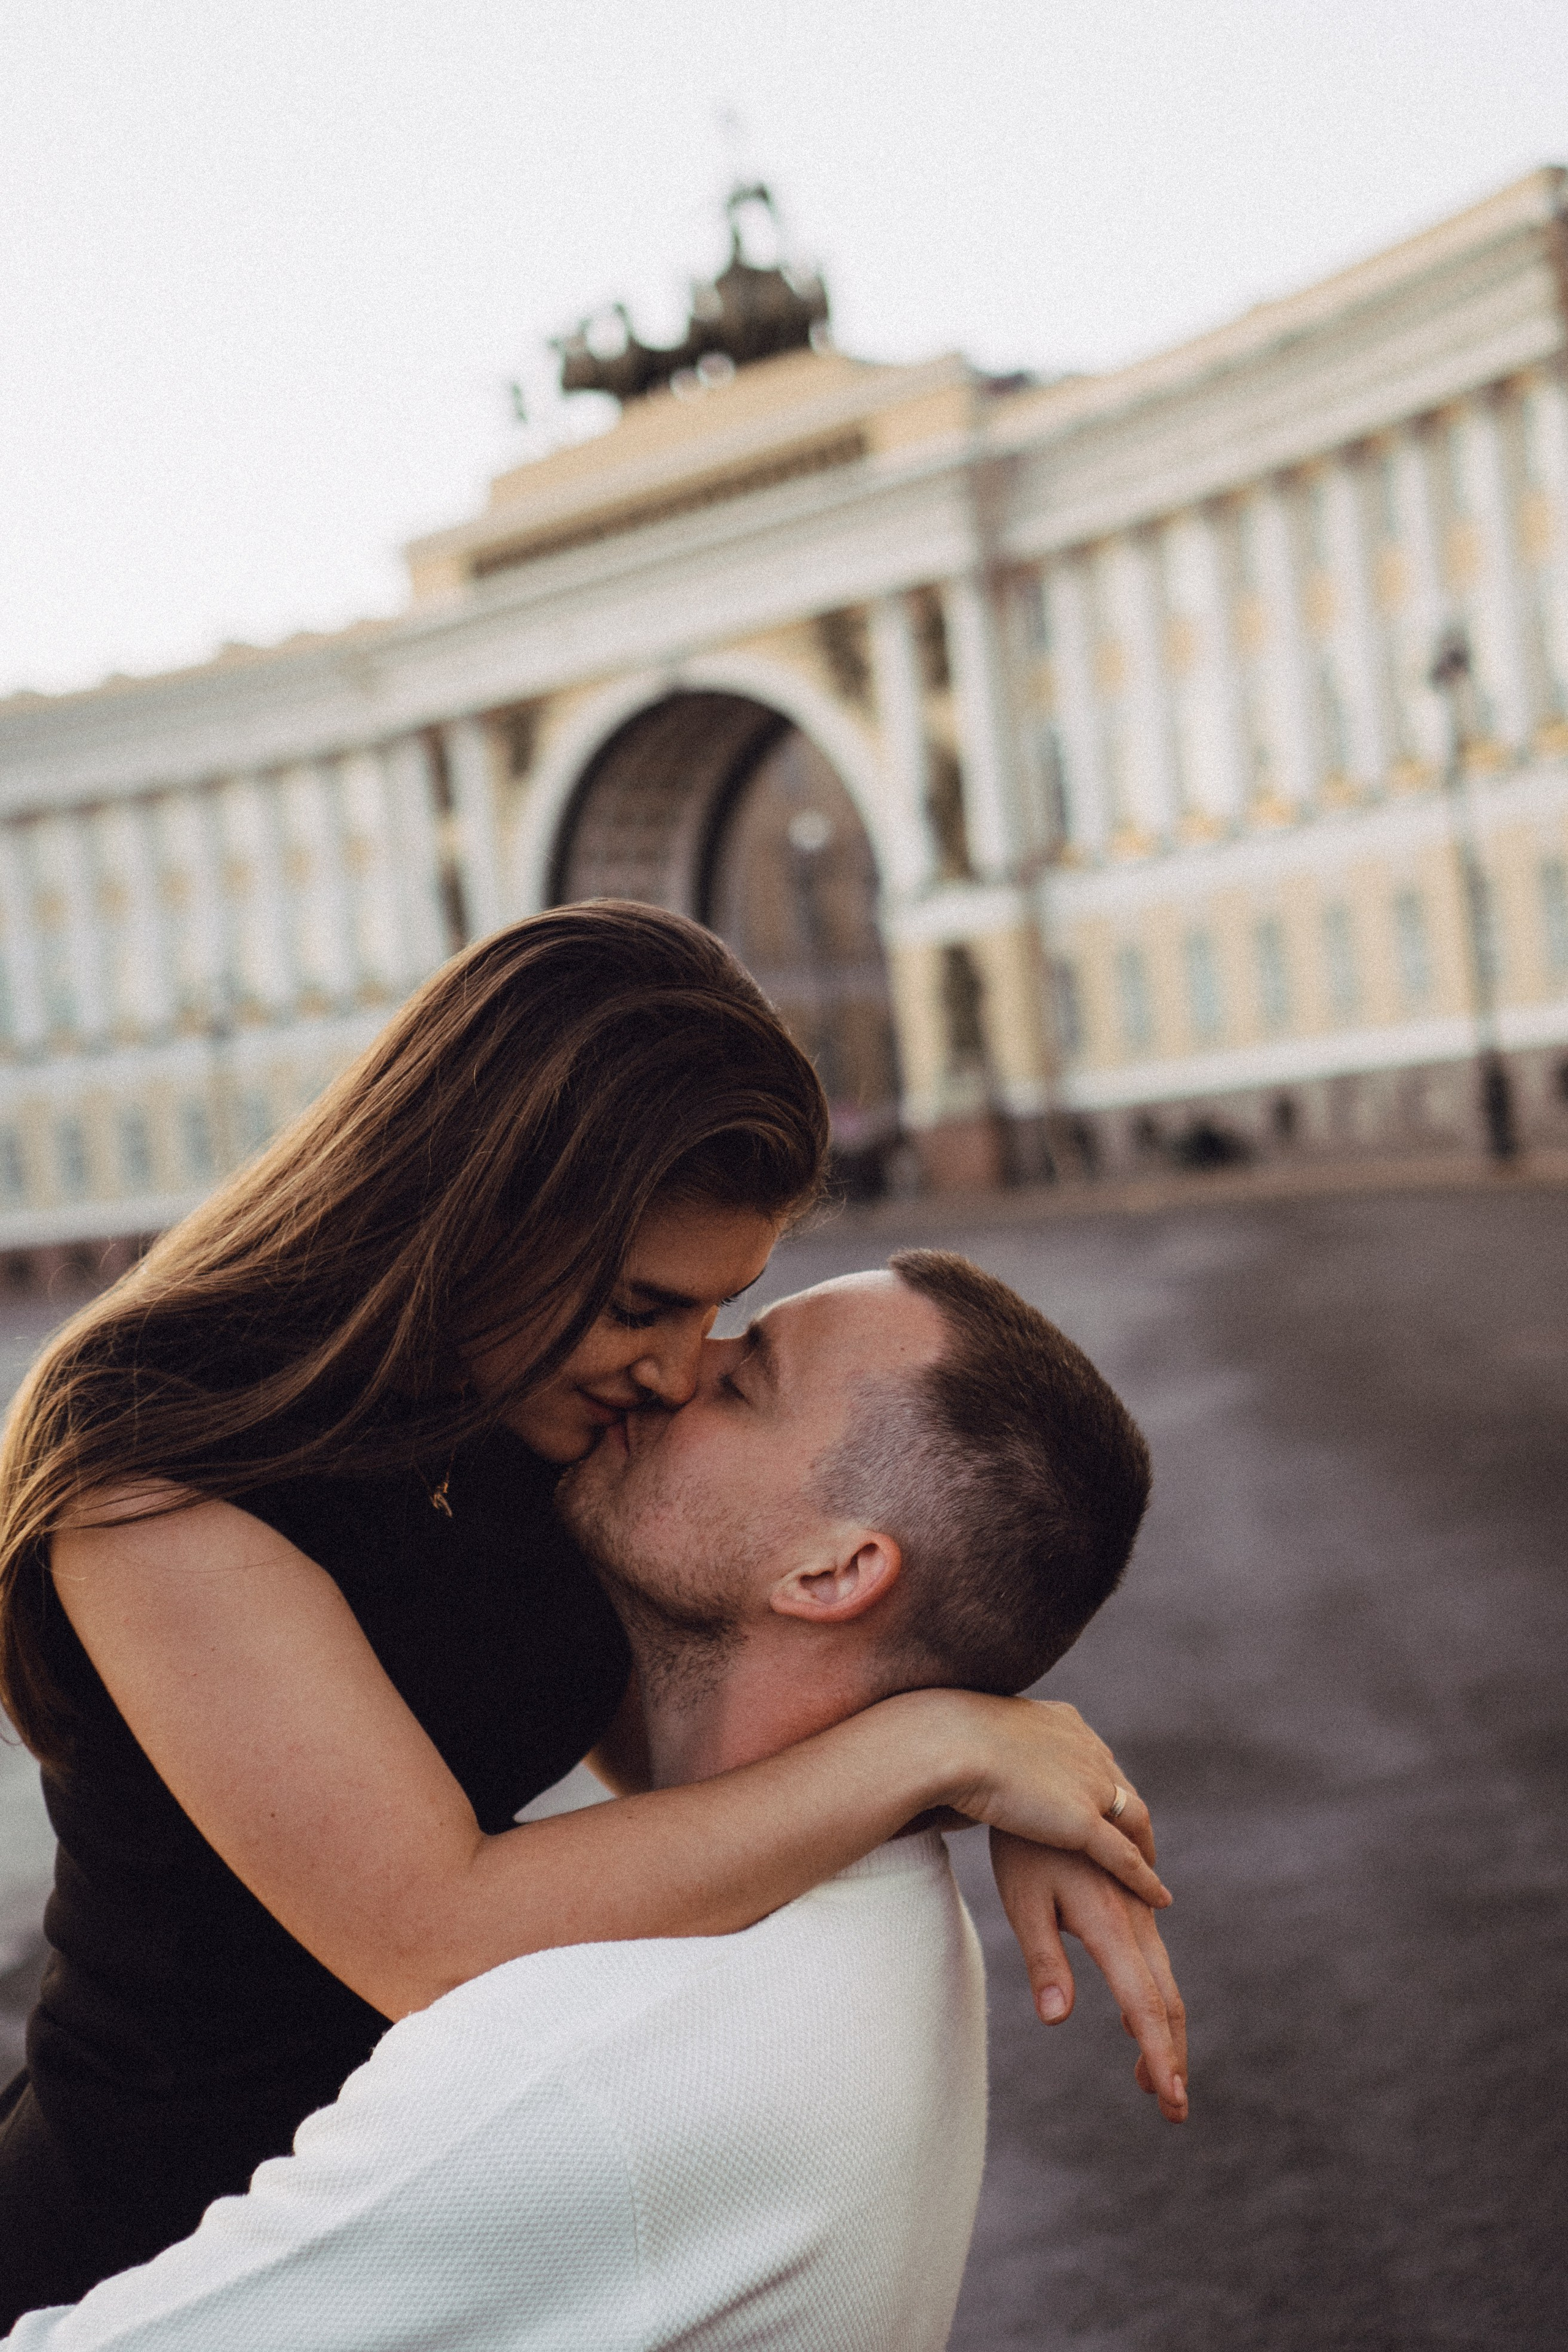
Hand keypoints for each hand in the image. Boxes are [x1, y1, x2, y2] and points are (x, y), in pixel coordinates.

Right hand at [921, 1690, 1168, 1907]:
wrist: (952, 1743)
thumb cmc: (948, 1741)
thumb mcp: (981, 1736)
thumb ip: (993, 1751)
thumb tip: (977, 1764)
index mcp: (1064, 1723)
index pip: (1097, 1758)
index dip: (1104, 1785)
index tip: (1105, 1804)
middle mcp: (1087, 1749)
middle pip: (1122, 1787)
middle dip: (1129, 1815)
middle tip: (1136, 1843)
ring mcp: (1089, 1784)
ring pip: (1133, 1821)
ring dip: (1145, 1849)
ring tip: (1149, 1872)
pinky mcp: (1084, 1821)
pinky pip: (1124, 1857)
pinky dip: (1144, 1879)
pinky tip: (1159, 1898)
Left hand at [990, 1832, 1188, 2122]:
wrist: (1031, 1778)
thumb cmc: (1020, 1845)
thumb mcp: (1023, 1902)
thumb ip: (1044, 1961)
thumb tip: (1058, 2019)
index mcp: (1110, 1925)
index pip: (1144, 2005)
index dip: (1159, 2054)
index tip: (1171, 2101)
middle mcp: (1134, 1917)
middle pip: (1164, 1998)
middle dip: (1169, 2054)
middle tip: (1170, 2107)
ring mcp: (1135, 1904)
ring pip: (1160, 1977)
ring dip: (1159, 2029)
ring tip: (1150, 2078)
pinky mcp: (1127, 1894)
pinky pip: (1149, 1953)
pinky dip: (1150, 1995)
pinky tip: (1132, 2017)